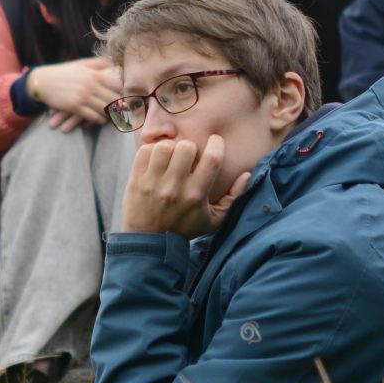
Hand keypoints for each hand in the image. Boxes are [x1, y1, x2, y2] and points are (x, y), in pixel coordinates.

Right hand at [26, 57, 122, 132]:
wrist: (43, 81)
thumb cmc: (63, 72)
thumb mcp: (80, 64)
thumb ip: (97, 63)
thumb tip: (112, 63)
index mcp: (94, 74)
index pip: (117, 84)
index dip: (123, 92)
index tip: (127, 97)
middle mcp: (90, 85)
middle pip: (113, 99)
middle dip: (120, 106)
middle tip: (125, 112)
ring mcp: (83, 96)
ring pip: (104, 109)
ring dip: (110, 114)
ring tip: (114, 117)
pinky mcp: (75, 107)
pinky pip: (92, 116)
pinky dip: (99, 120)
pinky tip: (101, 120)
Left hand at [120, 133, 250, 238]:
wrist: (148, 241)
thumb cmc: (184, 229)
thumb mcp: (214, 220)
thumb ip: (233, 197)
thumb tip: (246, 173)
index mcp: (196, 195)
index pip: (212, 159)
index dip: (216, 144)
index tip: (214, 141)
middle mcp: (175, 187)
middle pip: (186, 147)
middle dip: (190, 147)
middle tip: (188, 156)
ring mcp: (153, 182)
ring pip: (164, 146)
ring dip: (169, 149)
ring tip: (170, 159)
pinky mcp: (136, 180)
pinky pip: (145, 151)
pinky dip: (151, 152)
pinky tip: (156, 162)